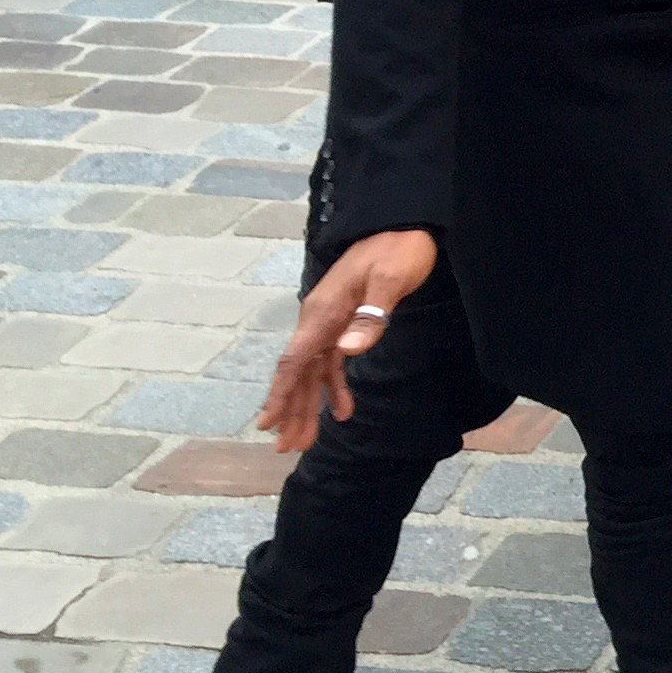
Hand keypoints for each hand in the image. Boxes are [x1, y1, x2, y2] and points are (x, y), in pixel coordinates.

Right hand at [258, 228, 433, 451]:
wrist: (405, 224)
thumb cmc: (398, 248)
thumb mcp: (391, 280)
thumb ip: (372, 316)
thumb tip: (347, 351)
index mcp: (323, 312)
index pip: (294, 360)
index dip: (279, 394)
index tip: (266, 424)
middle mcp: (319, 319)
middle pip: (298, 372)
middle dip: (291, 409)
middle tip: (287, 448)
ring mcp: (330, 321)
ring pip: (312, 371)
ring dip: (309, 404)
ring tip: (306, 440)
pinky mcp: (345, 321)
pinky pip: (331, 361)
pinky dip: (334, 387)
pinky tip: (342, 410)